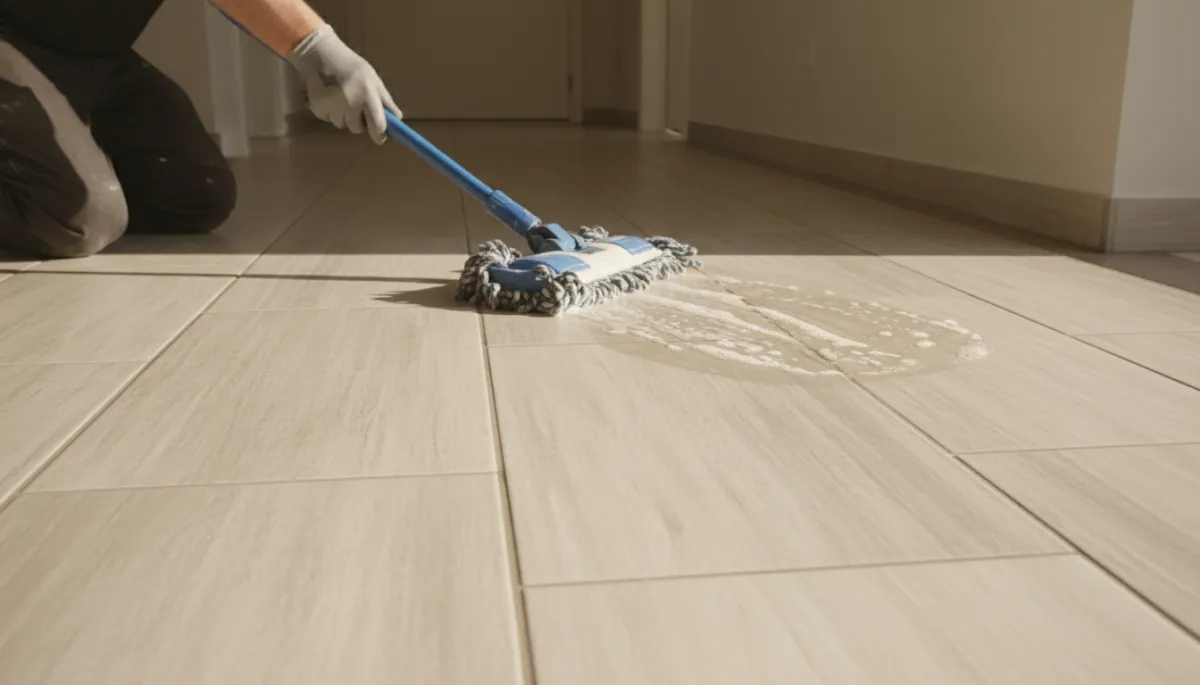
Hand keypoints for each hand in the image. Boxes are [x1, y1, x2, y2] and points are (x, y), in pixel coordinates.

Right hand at [286, 24, 399, 143]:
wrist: (322, 55)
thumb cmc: (353, 68)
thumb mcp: (373, 80)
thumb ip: (385, 101)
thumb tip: (398, 119)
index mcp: (367, 94)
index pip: (378, 125)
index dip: (380, 134)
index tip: (380, 136)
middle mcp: (350, 102)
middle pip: (357, 129)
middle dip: (358, 122)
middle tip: (355, 106)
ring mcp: (333, 106)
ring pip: (342, 124)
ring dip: (343, 116)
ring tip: (340, 97)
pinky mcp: (318, 108)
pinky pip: (328, 119)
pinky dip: (330, 112)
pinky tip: (330, 97)